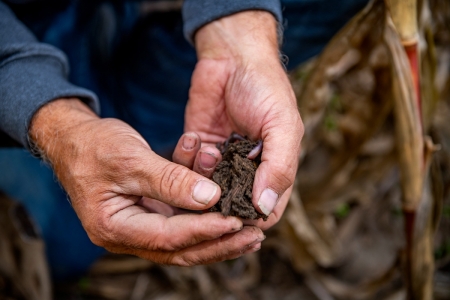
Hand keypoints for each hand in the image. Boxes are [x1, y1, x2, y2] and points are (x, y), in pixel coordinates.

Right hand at [29, 98, 264, 264]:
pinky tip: (227, 215)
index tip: (237, 222)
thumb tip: (210, 197)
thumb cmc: (93, 145)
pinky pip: (180, 223)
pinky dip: (203, 219)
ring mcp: (137, 227)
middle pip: (180, 249)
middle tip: (254, 237)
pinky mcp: (147, 215)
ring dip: (217, 236)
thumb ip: (170, 180)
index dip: (204, 230)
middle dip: (219, 244)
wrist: (72, 137)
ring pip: (183, 241)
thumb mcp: (131, 159)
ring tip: (250, 233)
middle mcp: (125, 235)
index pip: (168, 237)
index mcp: (113, 227)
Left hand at [186, 11, 303, 229]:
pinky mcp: (199, 149)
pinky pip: (189, 169)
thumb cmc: (265, 89)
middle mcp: (248, 171)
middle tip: (212, 191)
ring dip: (205, 178)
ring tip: (211, 152)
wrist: (233, 58)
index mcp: (274, 169)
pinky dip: (190, 160)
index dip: (254, 220)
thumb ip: (279, 166)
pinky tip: (197, 140)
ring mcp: (222, 162)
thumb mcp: (283, 125)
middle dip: (222, 203)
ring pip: (208, 191)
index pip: (266, 211)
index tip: (236, 218)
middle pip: (234, 207)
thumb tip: (264, 207)